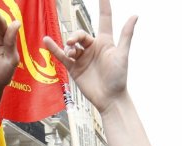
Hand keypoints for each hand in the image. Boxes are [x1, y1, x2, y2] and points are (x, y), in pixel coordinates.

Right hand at [42, 0, 136, 114]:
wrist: (109, 99)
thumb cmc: (119, 78)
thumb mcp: (122, 54)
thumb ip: (126, 35)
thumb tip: (134, 15)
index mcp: (105, 42)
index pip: (104, 19)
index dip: (103, 6)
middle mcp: (93, 48)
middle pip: (80, 34)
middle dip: (75, 37)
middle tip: (72, 43)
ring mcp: (82, 57)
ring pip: (70, 45)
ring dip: (68, 46)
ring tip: (69, 53)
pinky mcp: (74, 68)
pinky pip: (61, 56)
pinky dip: (54, 49)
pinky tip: (47, 42)